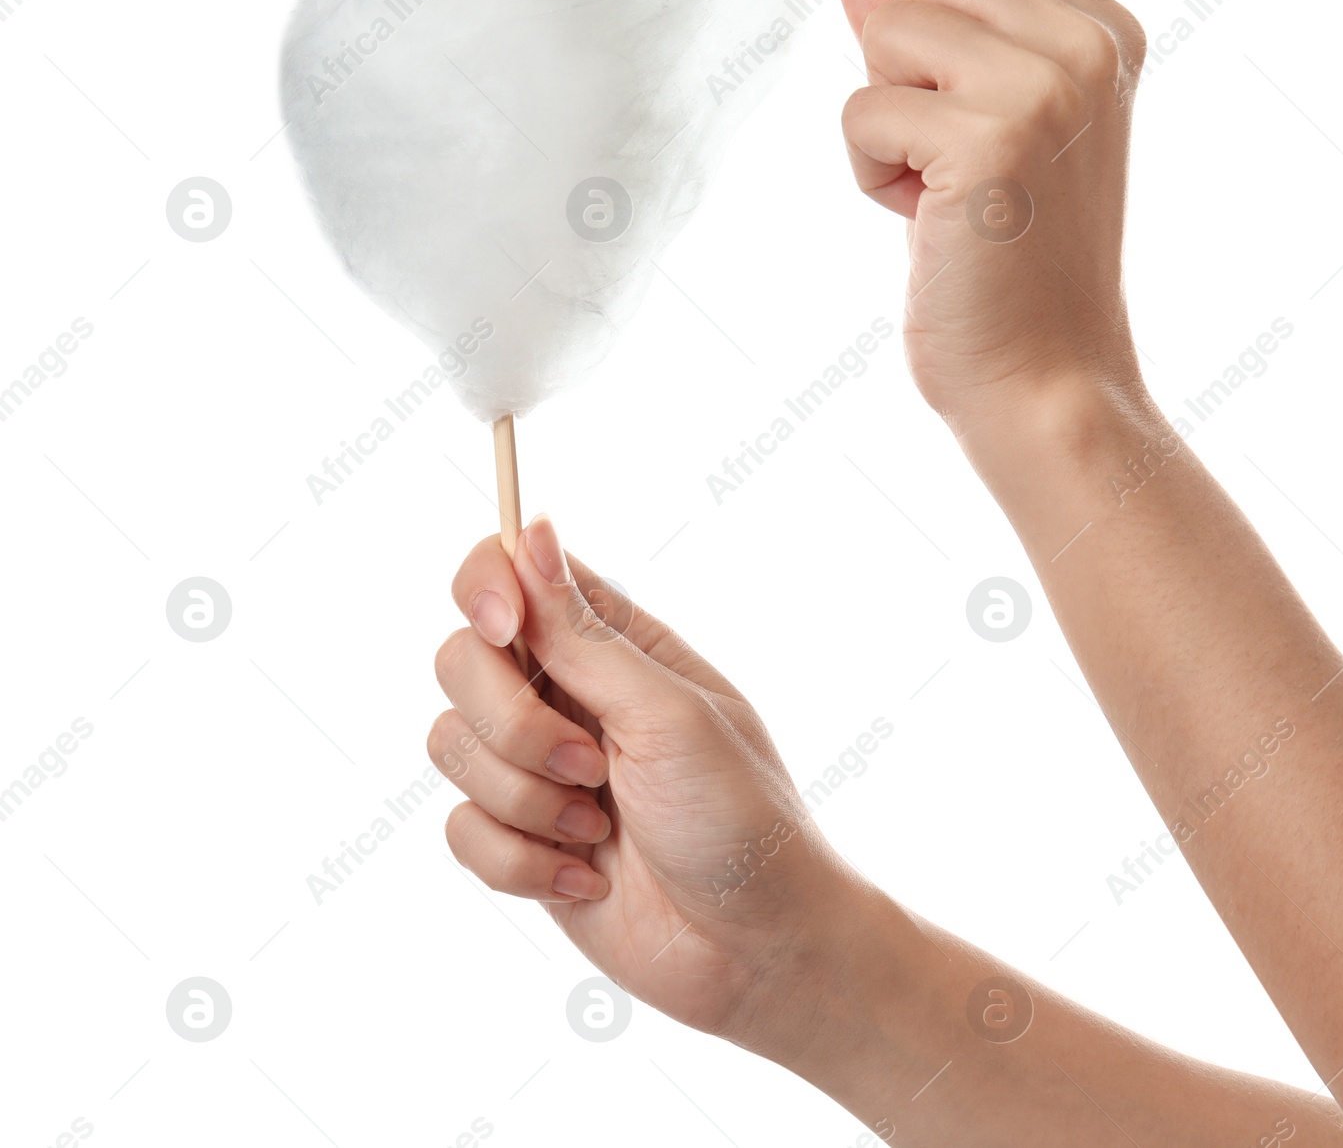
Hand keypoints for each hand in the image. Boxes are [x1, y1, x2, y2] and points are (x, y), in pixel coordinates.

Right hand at [429, 514, 863, 1056]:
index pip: (510, 571)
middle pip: (459, 659)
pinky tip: (584, 877)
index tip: (504, 630)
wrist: (756, 950)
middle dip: (511, 722)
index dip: (486, 587)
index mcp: (613, 644)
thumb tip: (530, 528)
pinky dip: (518, 861)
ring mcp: (537, 767)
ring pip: (450, 745)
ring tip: (597, 829)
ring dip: (523, 799)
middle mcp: (566, 693)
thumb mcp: (667, 715)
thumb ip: (583, 633)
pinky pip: (458, 829)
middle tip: (591, 765)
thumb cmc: (740, 819)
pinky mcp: (519, 837)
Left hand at [819, 0, 1145, 436]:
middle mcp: (1087, 44)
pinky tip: (926, 220)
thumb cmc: (1012, 262)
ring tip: (937, 188)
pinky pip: (862, 110)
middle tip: (938, 141)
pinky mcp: (991, 139)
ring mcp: (1046, 86)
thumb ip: (937, 26)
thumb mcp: (990, 122)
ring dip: (882, 118)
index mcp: (1103, 30)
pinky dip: (869, 172)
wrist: (1046, 379)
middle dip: (894, 51)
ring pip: (886, 33)